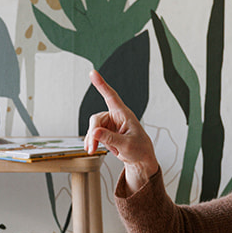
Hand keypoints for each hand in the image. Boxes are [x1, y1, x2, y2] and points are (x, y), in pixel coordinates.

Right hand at [84, 71, 158, 192]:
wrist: (140, 159)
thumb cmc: (139, 149)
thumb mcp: (126, 145)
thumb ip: (110, 139)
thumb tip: (94, 132)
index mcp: (124, 114)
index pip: (111, 96)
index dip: (101, 84)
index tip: (93, 73)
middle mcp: (115, 116)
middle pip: (96, 119)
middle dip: (93, 133)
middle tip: (92, 148)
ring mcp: (109, 124)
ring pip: (93, 127)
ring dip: (91, 140)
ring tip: (93, 150)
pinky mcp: (105, 132)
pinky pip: (93, 134)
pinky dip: (91, 142)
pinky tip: (92, 149)